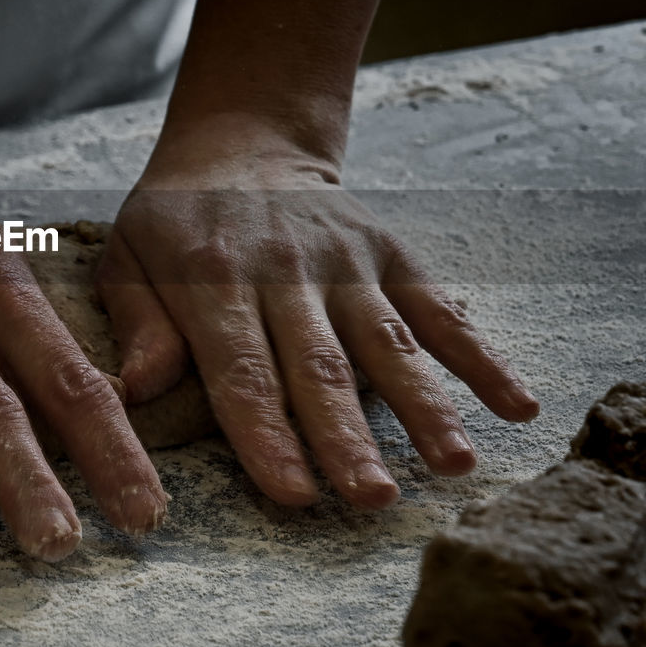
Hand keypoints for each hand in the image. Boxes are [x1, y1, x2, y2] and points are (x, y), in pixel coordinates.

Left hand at [98, 116, 537, 508]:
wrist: (241, 146)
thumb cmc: (175, 223)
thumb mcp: (128, 260)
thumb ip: (138, 325)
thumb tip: (134, 391)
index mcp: (213, 278)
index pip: (242, 370)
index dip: (267, 434)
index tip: (294, 493)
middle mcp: (286, 270)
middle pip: (320, 366)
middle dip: (347, 437)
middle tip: (373, 499)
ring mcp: (346, 261)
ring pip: (388, 342)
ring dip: (424, 405)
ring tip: (455, 465)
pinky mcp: (390, 254)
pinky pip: (437, 308)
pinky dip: (480, 355)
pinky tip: (518, 404)